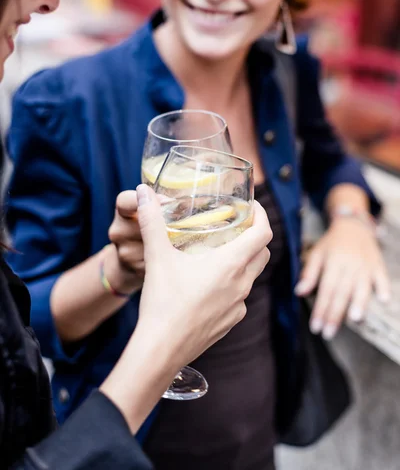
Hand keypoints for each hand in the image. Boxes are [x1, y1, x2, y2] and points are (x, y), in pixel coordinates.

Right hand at [134, 184, 271, 367]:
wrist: (160, 351)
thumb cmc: (163, 303)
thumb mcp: (157, 257)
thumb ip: (151, 221)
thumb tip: (143, 192)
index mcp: (231, 264)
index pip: (264, 233)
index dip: (262, 216)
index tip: (251, 206)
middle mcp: (242, 284)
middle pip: (262, 252)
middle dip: (254, 235)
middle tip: (236, 225)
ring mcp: (239, 306)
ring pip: (251, 275)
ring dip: (243, 260)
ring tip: (220, 252)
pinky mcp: (231, 322)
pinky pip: (239, 297)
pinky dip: (232, 284)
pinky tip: (209, 284)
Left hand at [295, 218, 389, 339]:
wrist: (353, 226)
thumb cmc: (332, 244)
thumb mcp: (316, 254)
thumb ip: (309, 273)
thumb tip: (299, 293)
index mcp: (333, 262)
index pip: (326, 290)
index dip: (320, 309)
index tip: (315, 327)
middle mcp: (350, 265)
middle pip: (342, 292)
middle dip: (335, 315)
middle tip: (328, 333)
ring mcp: (366, 266)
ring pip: (362, 287)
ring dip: (359, 303)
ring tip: (355, 320)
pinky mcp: (378, 266)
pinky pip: (382, 277)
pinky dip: (384, 288)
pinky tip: (383, 300)